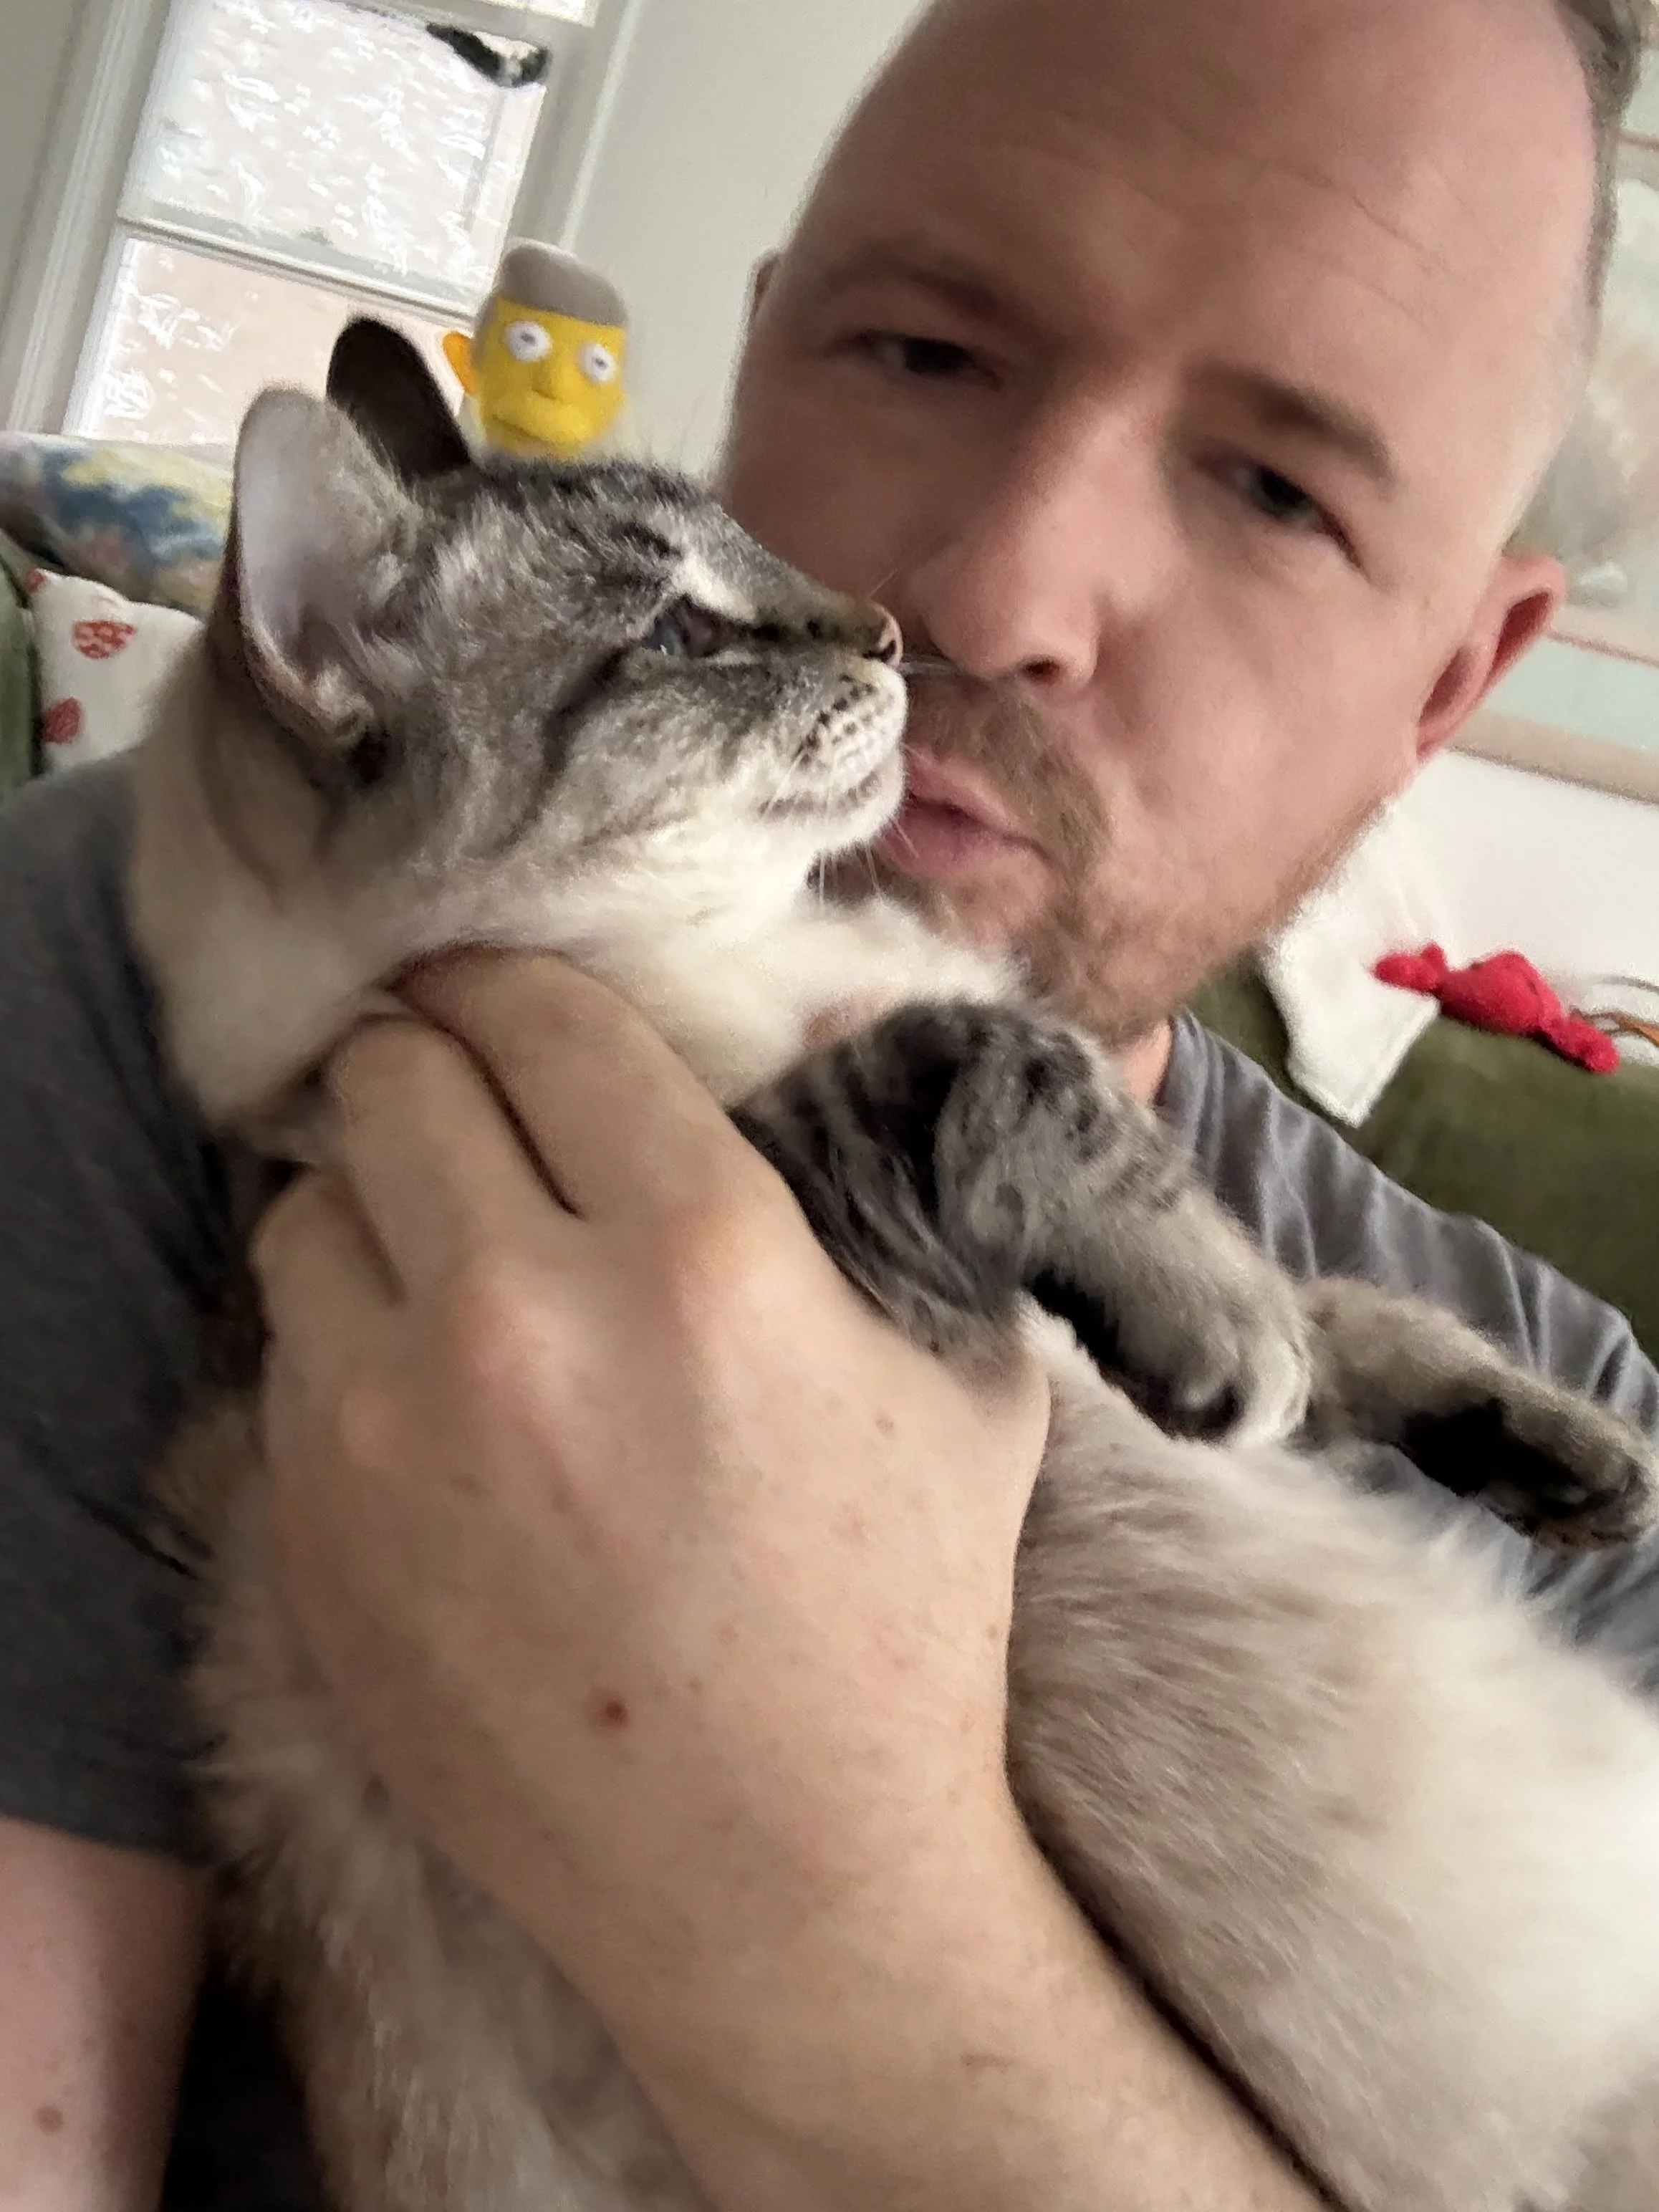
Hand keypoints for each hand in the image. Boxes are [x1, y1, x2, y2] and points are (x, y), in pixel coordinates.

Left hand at [253, 949, 1050, 2053]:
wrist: (780, 1877)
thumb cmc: (902, 1616)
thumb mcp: (967, 1375)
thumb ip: (903, 1177)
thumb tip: (844, 1007)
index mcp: (704, 1250)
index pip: (542, 1018)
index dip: (511, 980)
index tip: (502, 991)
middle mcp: (523, 1313)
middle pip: (395, 1077)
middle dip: (429, 1064)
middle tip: (462, 1094)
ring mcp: (392, 1427)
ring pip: (309, 1207)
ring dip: (373, 1203)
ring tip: (440, 1250)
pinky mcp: (313, 1531)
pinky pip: (286, 1353)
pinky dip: (343, 1336)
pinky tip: (426, 1391)